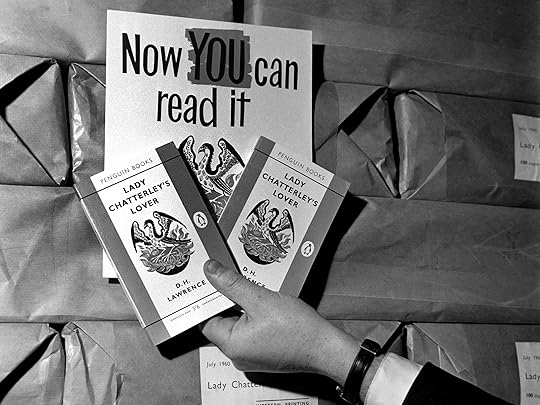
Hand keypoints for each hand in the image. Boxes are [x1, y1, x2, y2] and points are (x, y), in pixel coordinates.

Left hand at [200, 259, 359, 385]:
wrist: (325, 347)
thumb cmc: (298, 329)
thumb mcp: (261, 299)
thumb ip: (232, 284)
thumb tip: (211, 271)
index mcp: (231, 345)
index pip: (206, 320)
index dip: (210, 299)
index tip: (215, 281)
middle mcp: (238, 355)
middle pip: (222, 322)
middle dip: (230, 301)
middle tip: (239, 282)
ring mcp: (251, 356)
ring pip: (238, 326)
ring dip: (245, 308)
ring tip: (257, 294)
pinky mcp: (264, 354)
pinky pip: (251, 332)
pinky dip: (256, 318)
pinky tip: (267, 307)